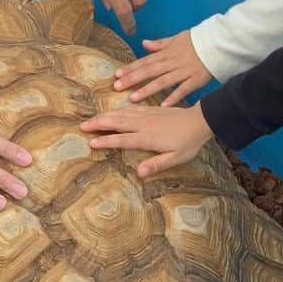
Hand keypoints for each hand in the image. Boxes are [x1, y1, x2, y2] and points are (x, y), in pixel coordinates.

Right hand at [80, 104, 213, 176]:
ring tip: (92, 118)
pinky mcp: (150, 109)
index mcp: (148, 137)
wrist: (200, 120)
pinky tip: (112, 111)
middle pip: (117, 123)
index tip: (91, 142)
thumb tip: (140, 173)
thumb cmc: (188, 142)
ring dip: (105, 115)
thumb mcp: (176, 158)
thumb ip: (157, 164)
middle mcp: (144, 124)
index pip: (122, 139)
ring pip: (121, 114)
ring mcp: (146, 115)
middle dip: (99, 124)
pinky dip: (118, 109)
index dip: (106, 141)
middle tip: (82, 126)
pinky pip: (130, 108)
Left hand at [113, 31, 211, 106]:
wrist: (219, 43)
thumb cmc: (197, 41)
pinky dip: (173, 97)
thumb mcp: (177, 38)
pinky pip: (183, 90)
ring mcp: (184, 71)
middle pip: (150, 71)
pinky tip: (162, 106)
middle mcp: (173, 62)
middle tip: (117, 88)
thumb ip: (160, 44)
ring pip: (163, 81)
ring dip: (147, 90)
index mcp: (167, 53)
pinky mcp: (196, 80)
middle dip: (132, 79)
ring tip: (133, 98)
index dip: (130, 68)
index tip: (116, 75)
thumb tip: (143, 43)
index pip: (145, 61)